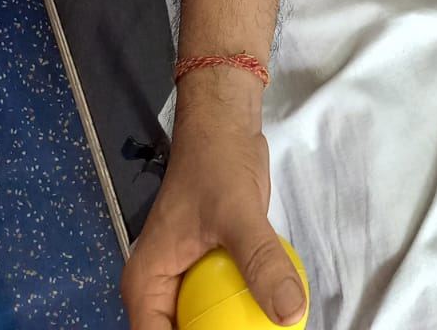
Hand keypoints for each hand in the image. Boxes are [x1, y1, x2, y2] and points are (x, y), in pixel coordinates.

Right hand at [121, 83, 306, 329]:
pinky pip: (226, 304)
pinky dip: (248, 311)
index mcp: (147, 285)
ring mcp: (187, 280)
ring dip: (235, 324)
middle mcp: (161, 289)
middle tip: (260, 329)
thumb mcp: (238, 214)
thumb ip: (260, 263)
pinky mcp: (212, 270)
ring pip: (208, 324)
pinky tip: (274, 312)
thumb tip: (289, 312)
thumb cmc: (216, 163)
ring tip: (269, 324)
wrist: (225, 126)